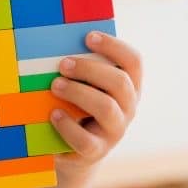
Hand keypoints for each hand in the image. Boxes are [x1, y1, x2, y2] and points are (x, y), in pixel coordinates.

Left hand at [50, 31, 141, 174]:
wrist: (73, 150)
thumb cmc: (77, 107)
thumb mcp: (84, 86)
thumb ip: (82, 69)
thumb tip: (60, 43)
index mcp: (129, 87)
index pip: (134, 62)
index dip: (114, 46)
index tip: (88, 36)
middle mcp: (128, 108)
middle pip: (120, 82)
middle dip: (89, 69)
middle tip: (63, 64)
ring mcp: (114, 131)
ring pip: (106, 107)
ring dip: (78, 92)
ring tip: (55, 85)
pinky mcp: (96, 151)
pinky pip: (85, 138)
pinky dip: (67, 125)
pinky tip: (54, 113)